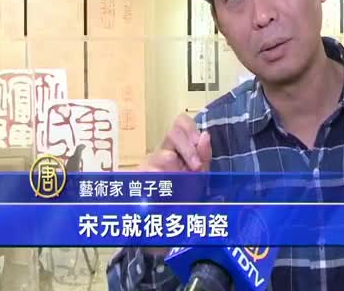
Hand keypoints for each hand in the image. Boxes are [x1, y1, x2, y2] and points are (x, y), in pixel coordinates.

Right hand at [140, 114, 211, 258]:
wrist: (168, 221)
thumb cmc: (184, 196)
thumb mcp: (200, 176)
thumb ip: (204, 156)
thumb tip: (205, 135)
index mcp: (178, 148)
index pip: (180, 122)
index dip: (190, 128)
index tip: (199, 142)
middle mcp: (162, 150)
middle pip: (173, 133)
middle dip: (189, 150)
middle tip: (195, 168)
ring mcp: (148, 163)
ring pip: (165, 156)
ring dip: (179, 172)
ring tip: (181, 187)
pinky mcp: (138, 178)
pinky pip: (152, 173)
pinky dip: (165, 184)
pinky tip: (167, 193)